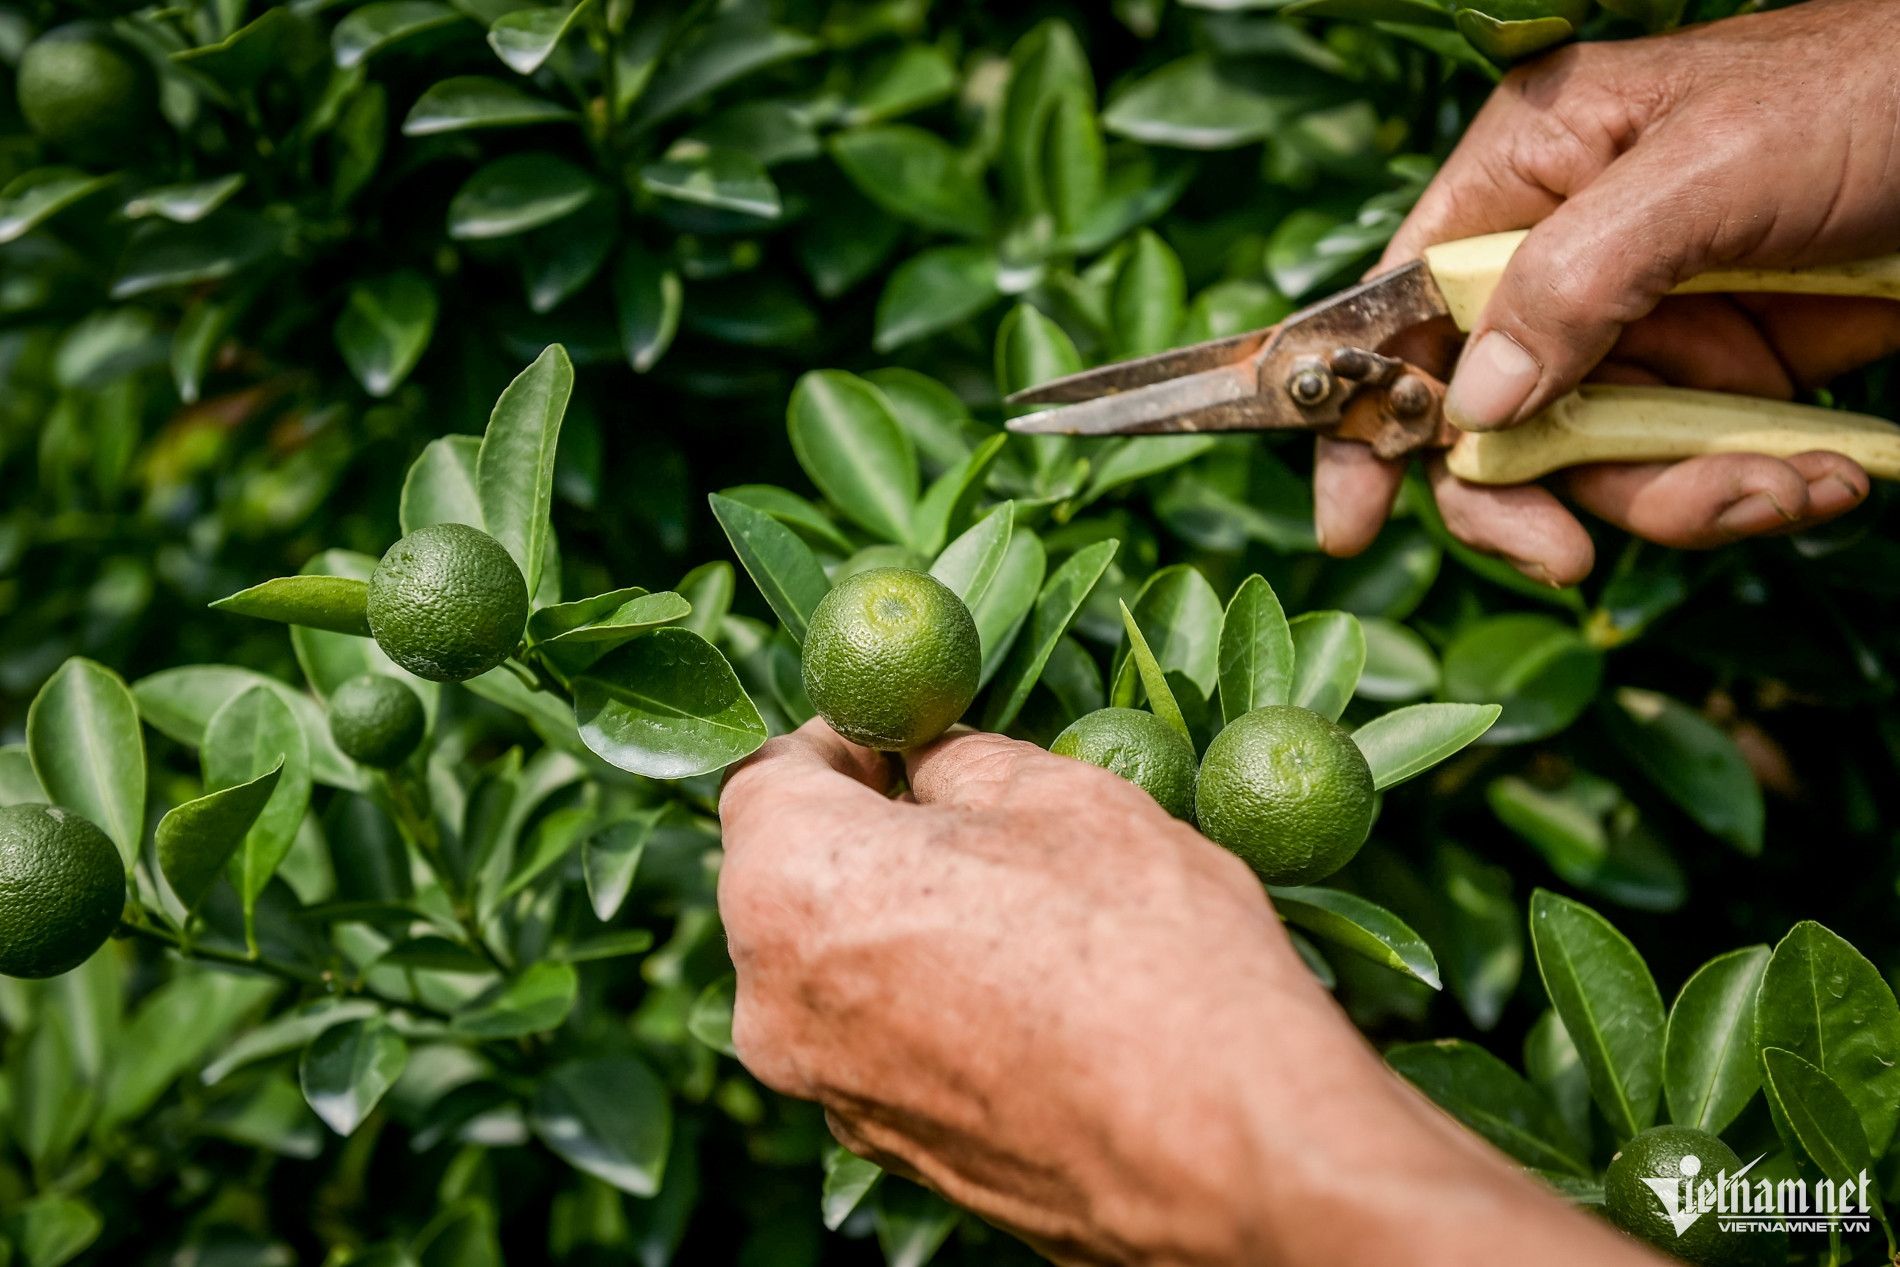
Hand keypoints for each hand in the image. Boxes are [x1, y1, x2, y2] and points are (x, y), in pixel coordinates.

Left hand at [717, 719, 1659, 1264]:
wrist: (1229, 1154)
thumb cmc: (1147, 950)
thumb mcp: (1063, 797)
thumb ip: (959, 761)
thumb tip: (926, 756)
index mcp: (790, 885)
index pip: (765, 774)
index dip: (838, 740)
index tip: (903, 736)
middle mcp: (773, 1000)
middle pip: (786, 878)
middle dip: (864, 834)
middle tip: (972, 817)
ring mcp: (825, 1091)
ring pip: (835, 966)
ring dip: (897, 922)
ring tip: (1022, 911)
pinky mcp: (886, 1152)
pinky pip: (880, 1042)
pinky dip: (926, 1004)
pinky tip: (1029, 994)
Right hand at [1316, 0, 1899, 584]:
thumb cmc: (1874, 95)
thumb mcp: (1711, 169)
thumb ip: (1577, 278)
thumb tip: (1477, 408)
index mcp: (1525, 179)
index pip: (1401, 311)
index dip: (1362, 415)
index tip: (1350, 520)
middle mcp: (1560, 262)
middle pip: (1478, 418)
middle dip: (1519, 498)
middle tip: (1562, 558)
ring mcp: (1637, 328)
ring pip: (1588, 466)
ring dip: (1676, 501)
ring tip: (1778, 487)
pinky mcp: (1715, 379)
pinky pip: (1683, 473)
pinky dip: (1747, 494)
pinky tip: (1824, 474)